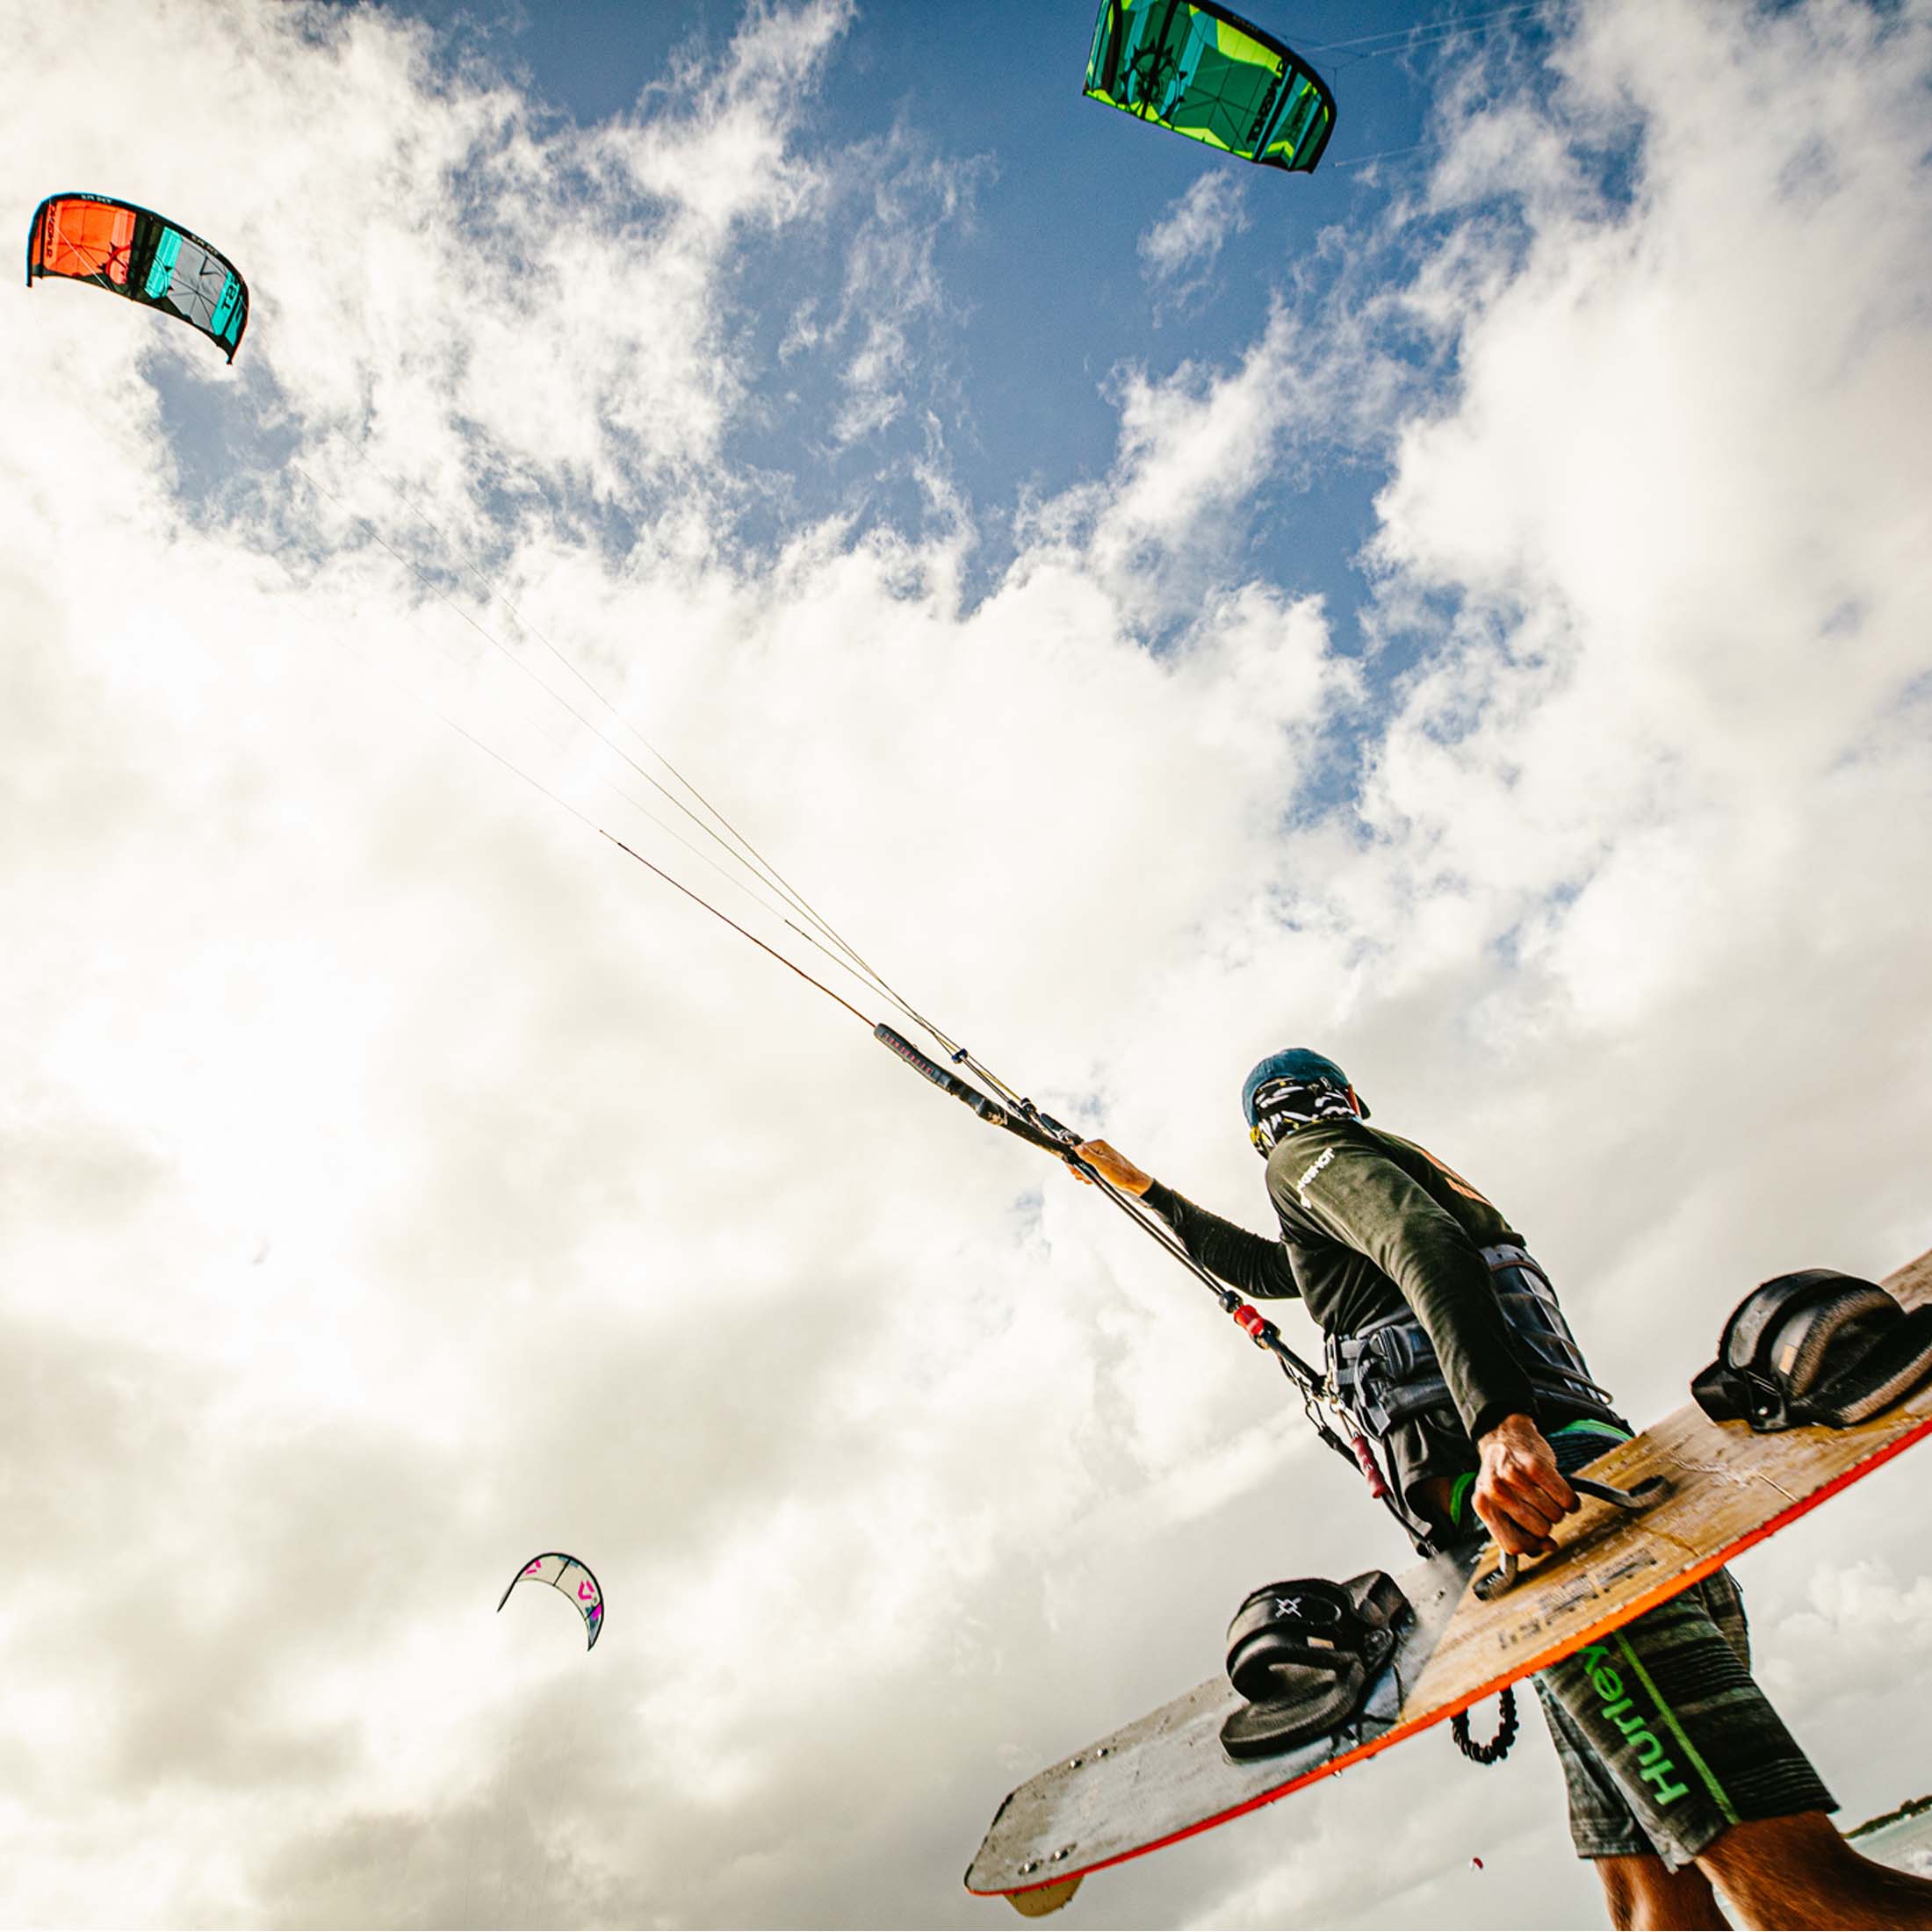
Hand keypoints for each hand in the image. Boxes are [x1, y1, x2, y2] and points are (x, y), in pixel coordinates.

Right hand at [1067, 1139, 1152, 1195]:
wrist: (1133, 1183)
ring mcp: (1100, 1157)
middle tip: (1086, 1176)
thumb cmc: (1120, 1174)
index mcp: (1098, 1145)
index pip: (1078, 1149)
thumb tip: (1076, 1147)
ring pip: (1084, 1166)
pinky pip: (1090, 1170)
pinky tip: (1097, 1180)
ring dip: (1086, 1174)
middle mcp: (1099, 1149)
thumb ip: (1088, 1156)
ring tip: (1094, 1179)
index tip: (1075, 1170)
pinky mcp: (1102, 1165)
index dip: (1075, 1161)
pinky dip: (1091, 1177)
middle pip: (1080, 1158)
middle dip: (1081, 1169)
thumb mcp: (1102, 1165)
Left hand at [1472, 1413, 1576, 1557]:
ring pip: (1554, 1515)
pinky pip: (1565, 1499)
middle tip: (1541, 1509)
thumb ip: (1519, 1531)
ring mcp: (1514, 1477)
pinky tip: (1561, 1493)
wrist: (1504, 1435)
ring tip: (1547, 1496)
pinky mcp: (1535, 1466)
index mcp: (1483, 1506)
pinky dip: (1569, 1500)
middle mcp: (1495, 1492)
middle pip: (1538, 1531)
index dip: (1532, 1547)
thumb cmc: (1503, 1476)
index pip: (1512, 1545)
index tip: (1541, 1540)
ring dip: (1557, 1510)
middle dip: (1546, 1524)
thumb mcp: (1500, 1504)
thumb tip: (1549, 1547)